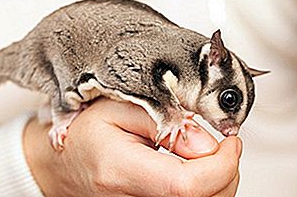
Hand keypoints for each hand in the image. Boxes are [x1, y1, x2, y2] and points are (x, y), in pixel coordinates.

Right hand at [24, 98, 241, 196]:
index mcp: (119, 169)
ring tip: (200, 154)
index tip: (231, 142)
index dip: (222, 165)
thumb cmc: (88, 132)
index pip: (186, 186)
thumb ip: (167, 119)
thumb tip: (208, 145)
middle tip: (220, 144)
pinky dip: (206, 189)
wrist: (64, 165)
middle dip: (226, 171)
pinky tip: (193, 170)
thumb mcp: (121, 107)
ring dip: (218, 180)